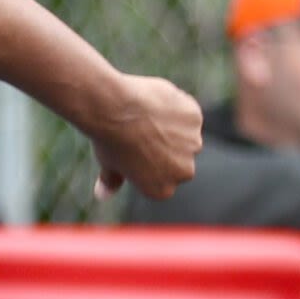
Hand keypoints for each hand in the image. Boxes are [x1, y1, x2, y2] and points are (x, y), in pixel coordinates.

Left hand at [89, 73, 201, 201]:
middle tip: (143, 133)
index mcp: (162, 191)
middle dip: (166, 147)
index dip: (148, 161)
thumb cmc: (110, 139)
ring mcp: (192, 145)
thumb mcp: (108, 164)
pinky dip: (176, 107)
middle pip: (179, 159)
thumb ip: (112, 181)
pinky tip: (158, 104)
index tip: (136, 149)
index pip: (162, 177)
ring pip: (186, 135)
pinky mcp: (196, 119)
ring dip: (173, 127)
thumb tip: (103, 195)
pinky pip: (188, 113)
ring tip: (148, 117)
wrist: (117, 108)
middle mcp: (183, 173)